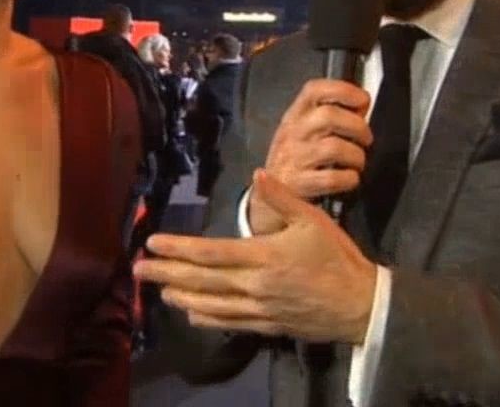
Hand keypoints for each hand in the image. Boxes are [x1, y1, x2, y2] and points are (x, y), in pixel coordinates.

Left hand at [136, 170, 376, 344]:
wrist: (362, 305)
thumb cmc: (338, 258)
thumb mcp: (314, 220)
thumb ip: (283, 199)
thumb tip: (258, 174)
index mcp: (264, 256)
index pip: (211, 253)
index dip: (179, 248)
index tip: (153, 243)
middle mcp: (255, 285)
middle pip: (202, 280)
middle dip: (166, 274)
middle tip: (137, 270)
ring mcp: (259, 309)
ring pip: (211, 305)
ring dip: (181, 296)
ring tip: (157, 290)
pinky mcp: (267, 325)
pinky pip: (229, 323)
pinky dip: (206, 319)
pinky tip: (191, 314)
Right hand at [249, 79, 370, 234]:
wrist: (268, 198)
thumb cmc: (296, 159)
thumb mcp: (304, 131)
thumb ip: (331, 116)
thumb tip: (362, 105)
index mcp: (295, 115)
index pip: (315, 90)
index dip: (343, 90)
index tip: (363, 99)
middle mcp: (292, 132)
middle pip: (329, 116)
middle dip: (357, 126)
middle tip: (365, 139)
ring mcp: (293, 158)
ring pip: (334, 147)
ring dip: (356, 155)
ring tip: (357, 162)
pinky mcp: (298, 184)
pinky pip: (332, 178)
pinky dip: (349, 179)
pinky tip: (349, 179)